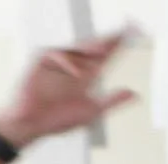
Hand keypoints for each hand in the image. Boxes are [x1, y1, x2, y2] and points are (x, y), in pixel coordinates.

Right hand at [0, 31, 137, 146]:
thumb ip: (112, 101)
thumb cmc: (58, 120)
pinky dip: (67, 62)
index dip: (117, 47)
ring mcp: (57, 64)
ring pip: (74, 49)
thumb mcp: (92, 111)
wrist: (33, 125)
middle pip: (91, 48)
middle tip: (121, 34)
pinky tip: (78, 73)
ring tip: (103, 49)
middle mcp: (74, 67)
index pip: (104, 57)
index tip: (130, 38)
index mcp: (86, 77)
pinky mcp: (41, 64)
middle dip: (106, 40)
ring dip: (88, 48)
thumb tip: (134, 93)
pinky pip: (54, 55)